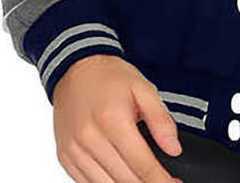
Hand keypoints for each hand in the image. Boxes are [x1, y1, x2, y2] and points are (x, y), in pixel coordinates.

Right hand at [53, 55, 182, 182]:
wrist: (76, 68)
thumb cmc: (110, 77)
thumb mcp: (143, 88)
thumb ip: (161, 119)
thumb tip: (174, 148)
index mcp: (112, 120)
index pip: (141, 164)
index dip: (161, 180)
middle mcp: (90, 139)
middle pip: (125, 180)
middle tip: (165, 182)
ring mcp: (74, 150)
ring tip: (144, 180)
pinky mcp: (64, 156)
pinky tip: (121, 178)